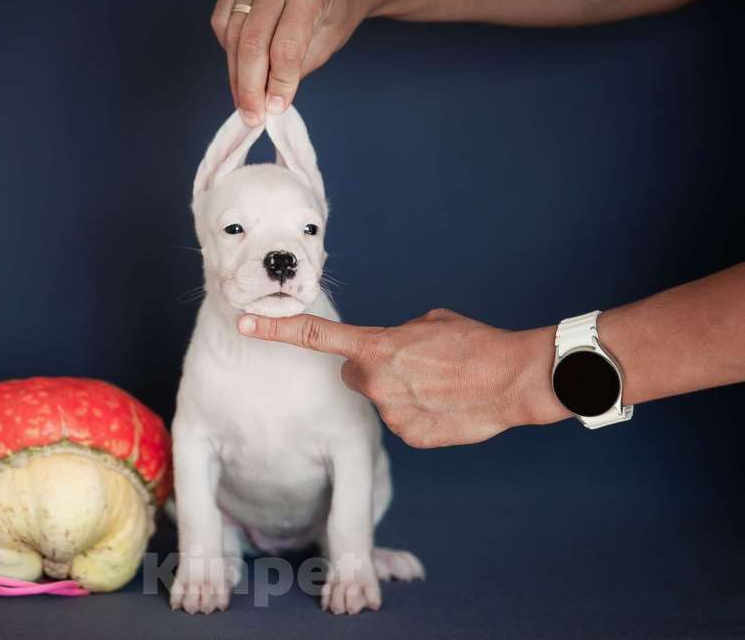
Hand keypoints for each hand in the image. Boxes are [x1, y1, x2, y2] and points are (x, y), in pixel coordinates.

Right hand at [210, 0, 374, 125]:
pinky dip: (229, 51)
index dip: (279, 84)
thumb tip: (269, 100)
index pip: (285, 48)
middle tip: (252, 116)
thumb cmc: (331, 12)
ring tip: (245, 102)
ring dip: (236, 76)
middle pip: (251, 44)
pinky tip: (242, 67)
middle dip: (250, 88)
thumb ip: (297, 67)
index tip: (275, 109)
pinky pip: (221, 23)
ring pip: (232, 36)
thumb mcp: (327, 41)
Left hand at [238, 308, 568, 447]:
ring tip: (441, 386)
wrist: (513, 379)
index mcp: (376, 346)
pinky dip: (420, 417)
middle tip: (414, 367)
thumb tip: (391, 347)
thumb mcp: (430, 324)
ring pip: (382, 401)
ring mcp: (391, 412)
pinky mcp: (409, 437)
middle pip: (355, 375)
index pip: (312, 336)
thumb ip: (397, 337)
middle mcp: (375, 380)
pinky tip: (446, 407)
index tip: (243, 320)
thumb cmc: (476, 344)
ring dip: (403, 394)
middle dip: (374, 371)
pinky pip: (403, 423)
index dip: (273, 328)